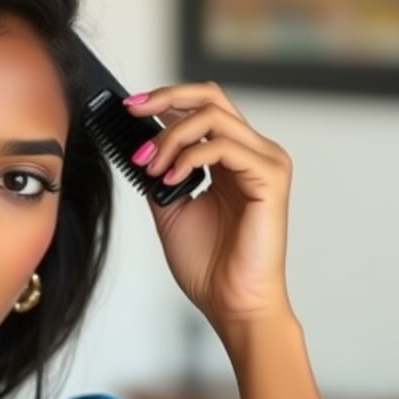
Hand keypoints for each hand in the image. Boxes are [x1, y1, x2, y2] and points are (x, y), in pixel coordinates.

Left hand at [125, 83, 293, 336]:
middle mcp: (252, 153)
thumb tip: (139, 148)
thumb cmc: (209, 265)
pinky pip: (225, 146)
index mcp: (231, 160)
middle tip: (132, 112)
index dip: (164, 100)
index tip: (128, 108)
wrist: (230, 302)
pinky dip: (190, 157)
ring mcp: (264, 162)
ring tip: (151, 166)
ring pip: (214, 117)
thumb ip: (161, 176)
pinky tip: (171, 178)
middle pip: (212, 97)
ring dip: (171, 137)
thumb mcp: (171, 211)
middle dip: (166, 98)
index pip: (202, 109)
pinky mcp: (270, 177)